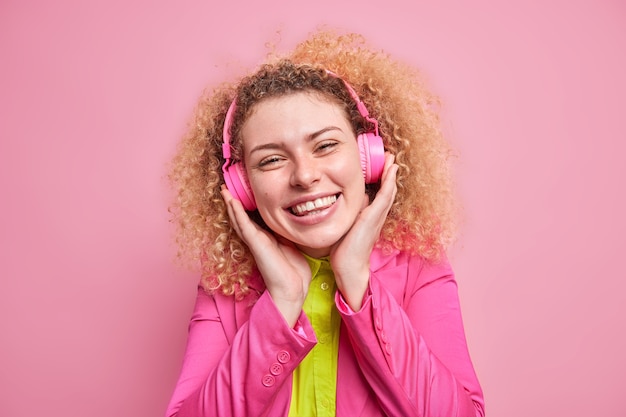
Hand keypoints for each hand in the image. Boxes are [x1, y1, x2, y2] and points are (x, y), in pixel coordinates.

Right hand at [221, 186, 311, 326]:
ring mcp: (256, 241)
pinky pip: (244, 225)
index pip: (253, 220)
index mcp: (267, 240)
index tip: (242, 194)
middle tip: (225, 188)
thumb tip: (295, 221)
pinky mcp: (256, 244)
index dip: (246, 208)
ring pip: (239, 219)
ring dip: (231, 204)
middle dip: (234, 204)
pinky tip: (231, 201)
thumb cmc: (294, 272)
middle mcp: (258, 240)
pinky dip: (237, 212)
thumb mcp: (292, 245)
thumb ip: (288, 234)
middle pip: (242, 218)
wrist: (292, 289)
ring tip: (224, 190)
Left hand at [329, 153, 397, 310]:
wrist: (348, 268)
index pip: (379, 194)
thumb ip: (351, 213)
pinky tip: (391, 171)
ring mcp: (377, 217)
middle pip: (387, 189)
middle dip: (389, 173)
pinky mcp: (373, 218)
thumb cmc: (345, 250)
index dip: (382, 179)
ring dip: (391, 174)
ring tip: (392, 159)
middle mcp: (376, 216)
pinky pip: (384, 197)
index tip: (382, 165)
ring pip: (388, 191)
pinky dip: (389, 183)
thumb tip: (351, 200)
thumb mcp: (347, 226)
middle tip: (390, 157)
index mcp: (370, 217)